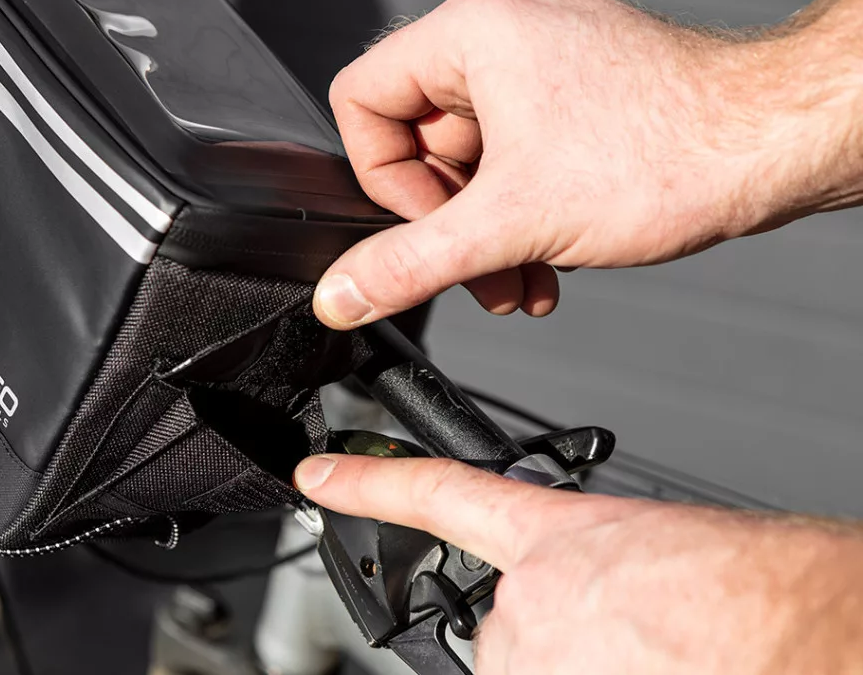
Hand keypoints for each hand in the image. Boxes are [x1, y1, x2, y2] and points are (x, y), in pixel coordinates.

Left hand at [295, 454, 862, 672]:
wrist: (810, 628)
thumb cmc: (759, 586)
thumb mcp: (652, 546)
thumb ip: (589, 568)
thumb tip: (587, 603)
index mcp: (556, 537)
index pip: (438, 493)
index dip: (370, 482)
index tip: (321, 475)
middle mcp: (526, 601)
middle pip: (504, 629)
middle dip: (558, 635)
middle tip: (637, 634)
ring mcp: (529, 658)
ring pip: (530, 670)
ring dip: (582, 665)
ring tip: (654, 651)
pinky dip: (592, 672)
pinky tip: (651, 661)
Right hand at [314, 0, 862, 328]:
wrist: (772, 146)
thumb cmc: (669, 151)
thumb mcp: (510, 223)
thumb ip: (411, 264)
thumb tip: (342, 293)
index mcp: (471, 35)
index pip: (363, 104)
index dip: (385, 182)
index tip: (427, 228)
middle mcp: (503, 36)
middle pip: (420, 142)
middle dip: (449, 225)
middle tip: (479, 272)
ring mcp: (543, 65)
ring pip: (472, 161)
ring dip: (489, 234)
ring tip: (522, 278)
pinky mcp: (575, 96)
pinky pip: (516, 159)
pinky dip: (522, 215)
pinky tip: (549, 260)